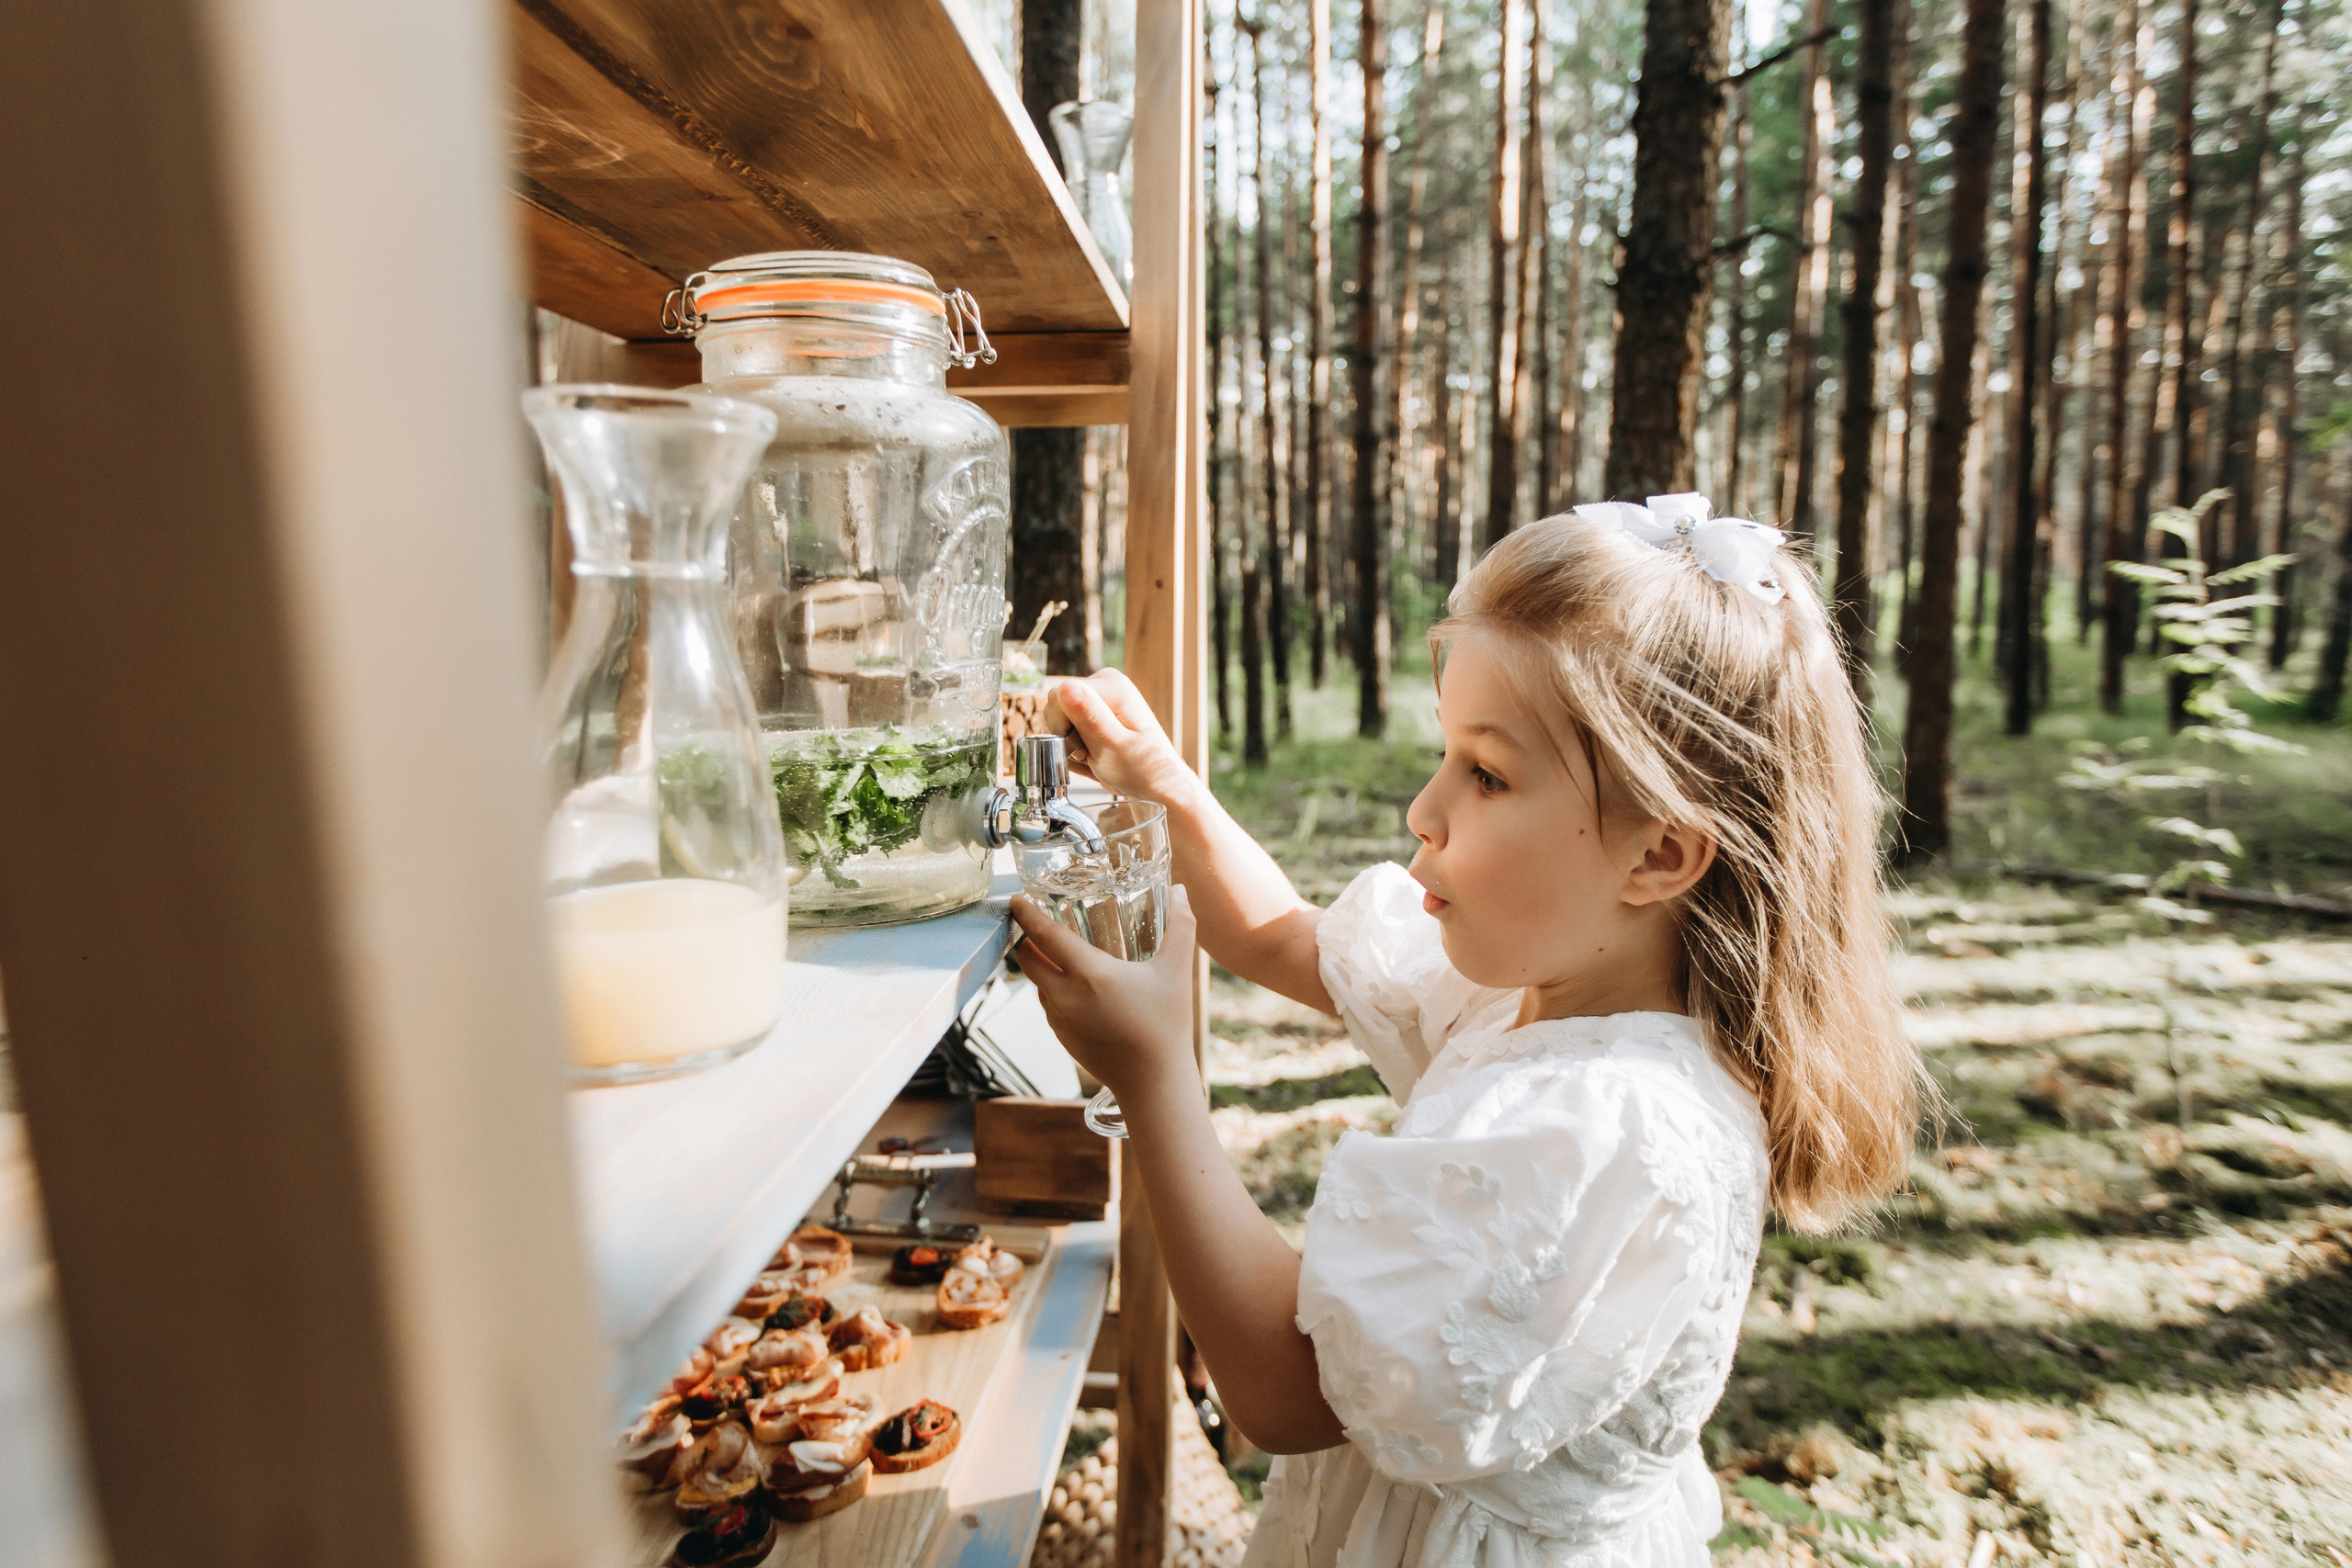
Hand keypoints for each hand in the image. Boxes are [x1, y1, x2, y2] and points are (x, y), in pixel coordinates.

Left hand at [1011, 886, 1198, 1106]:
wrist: (1153, 1082)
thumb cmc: (1166, 1025)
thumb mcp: (1177, 970)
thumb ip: (1181, 926)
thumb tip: (1181, 890)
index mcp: (1089, 974)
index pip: (1044, 936)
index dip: (1027, 914)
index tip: (1016, 900)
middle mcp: (1066, 996)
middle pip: (1028, 959)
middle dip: (1027, 939)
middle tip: (1037, 924)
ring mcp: (1060, 1019)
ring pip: (1037, 983)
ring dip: (1042, 966)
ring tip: (1061, 954)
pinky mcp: (1062, 1038)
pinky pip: (1049, 1005)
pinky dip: (1053, 990)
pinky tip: (1077, 989)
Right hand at [1044, 671, 1200, 808]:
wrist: (1155, 786)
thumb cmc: (1143, 770)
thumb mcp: (1113, 745)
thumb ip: (1089, 716)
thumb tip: (1066, 688)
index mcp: (1111, 685)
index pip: (1059, 694)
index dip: (1063, 725)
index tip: (1083, 746)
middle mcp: (1103, 685)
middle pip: (1055, 705)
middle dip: (1066, 735)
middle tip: (1090, 753)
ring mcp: (1096, 700)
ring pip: (1057, 718)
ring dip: (1069, 743)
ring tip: (1093, 756)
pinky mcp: (1091, 715)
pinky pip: (1065, 729)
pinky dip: (1072, 747)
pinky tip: (1091, 756)